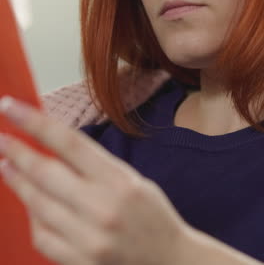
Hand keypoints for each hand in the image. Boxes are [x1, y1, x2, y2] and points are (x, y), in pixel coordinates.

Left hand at [0, 96, 186, 264]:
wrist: (172, 262)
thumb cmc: (152, 215)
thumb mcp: (131, 179)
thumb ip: (93, 165)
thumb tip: (52, 147)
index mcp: (119, 181)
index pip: (68, 142)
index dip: (34, 122)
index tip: (10, 107)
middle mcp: (102, 209)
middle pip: (45, 173)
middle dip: (17, 151)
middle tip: (2, 137)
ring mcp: (89, 240)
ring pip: (37, 205)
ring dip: (17, 182)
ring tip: (6, 165)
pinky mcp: (81, 263)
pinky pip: (42, 236)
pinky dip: (32, 216)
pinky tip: (28, 202)